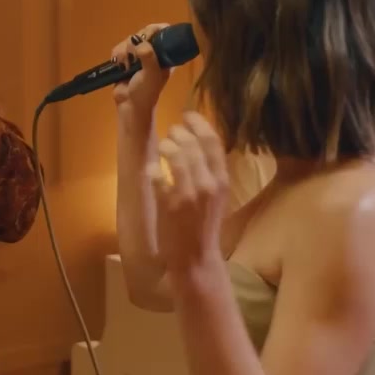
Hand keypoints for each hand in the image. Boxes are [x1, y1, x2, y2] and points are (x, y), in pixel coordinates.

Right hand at [109, 23, 170, 124]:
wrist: (130, 105)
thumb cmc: (146, 92)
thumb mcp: (151, 75)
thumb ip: (148, 57)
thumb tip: (138, 42)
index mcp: (166, 54)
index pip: (163, 31)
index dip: (155, 29)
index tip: (147, 36)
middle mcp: (154, 52)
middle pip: (144, 32)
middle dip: (136, 42)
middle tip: (134, 56)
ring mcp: (139, 54)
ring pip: (130, 39)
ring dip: (124, 51)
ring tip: (126, 65)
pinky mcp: (126, 58)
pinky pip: (119, 47)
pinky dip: (117, 54)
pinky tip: (119, 64)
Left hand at [147, 111, 229, 271]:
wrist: (196, 259)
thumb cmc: (204, 226)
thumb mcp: (217, 196)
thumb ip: (210, 170)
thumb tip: (198, 140)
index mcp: (222, 180)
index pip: (213, 141)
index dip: (198, 123)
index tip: (187, 116)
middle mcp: (208, 184)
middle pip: (191, 143)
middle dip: (177, 132)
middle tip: (171, 133)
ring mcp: (188, 194)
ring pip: (174, 154)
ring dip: (165, 146)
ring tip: (162, 148)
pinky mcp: (169, 205)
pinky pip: (157, 175)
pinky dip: (153, 170)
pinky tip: (152, 171)